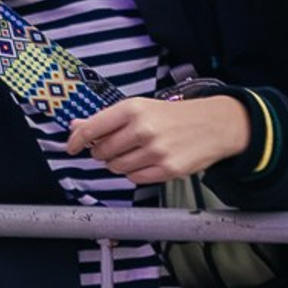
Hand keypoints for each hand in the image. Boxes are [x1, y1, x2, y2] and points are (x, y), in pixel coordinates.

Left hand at [67, 93, 250, 187]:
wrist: (215, 124)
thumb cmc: (176, 116)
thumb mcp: (141, 108)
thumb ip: (107, 119)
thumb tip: (76, 127)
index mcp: (134, 109)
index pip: (92, 128)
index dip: (77, 140)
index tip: (71, 147)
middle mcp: (143, 129)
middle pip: (102, 151)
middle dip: (102, 152)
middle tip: (114, 147)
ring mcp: (156, 150)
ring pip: (117, 167)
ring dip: (119, 163)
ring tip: (134, 154)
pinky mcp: (167, 169)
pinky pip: (135, 178)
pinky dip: (135, 173)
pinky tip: (146, 162)